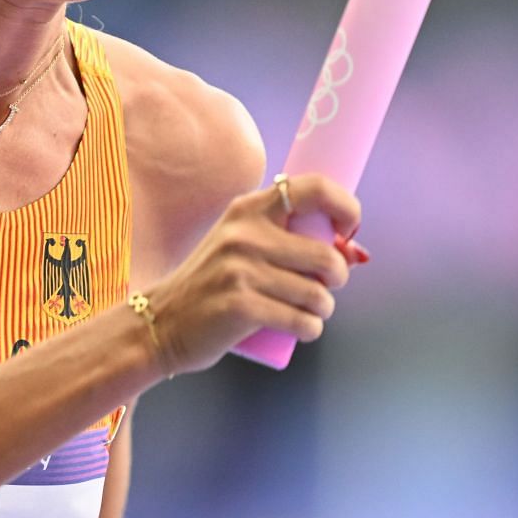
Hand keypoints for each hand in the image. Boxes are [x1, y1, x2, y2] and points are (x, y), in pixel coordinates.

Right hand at [141, 173, 365, 376]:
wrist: (162, 321)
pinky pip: (302, 321)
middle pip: (326, 255)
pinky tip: (302, 328)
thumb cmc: (213, 283)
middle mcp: (245, 234)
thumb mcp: (240, 244)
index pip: (314, 188)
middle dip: (339, 277)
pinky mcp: (241, 306)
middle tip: (327, 286)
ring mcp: (241, 270)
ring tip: (308, 311)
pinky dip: (311, 329)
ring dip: (323, 310)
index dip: (346, 207)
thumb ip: (286, 239)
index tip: (349, 231)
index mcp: (248, 209)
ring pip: (318, 294)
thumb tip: (355, 252)